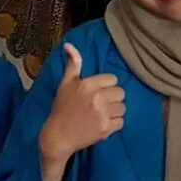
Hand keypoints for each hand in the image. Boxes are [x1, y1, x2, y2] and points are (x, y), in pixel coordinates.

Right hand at [38, 44, 125, 161]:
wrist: (57, 136)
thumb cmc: (61, 108)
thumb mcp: (65, 83)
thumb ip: (73, 64)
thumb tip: (68, 44)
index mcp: (88, 84)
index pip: (113, 79)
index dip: (106, 86)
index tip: (97, 93)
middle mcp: (97, 97)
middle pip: (120, 93)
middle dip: (112, 99)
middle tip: (100, 105)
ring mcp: (102, 113)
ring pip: (122, 108)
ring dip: (114, 112)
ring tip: (101, 115)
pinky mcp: (105, 128)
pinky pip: (121, 122)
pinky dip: (114, 125)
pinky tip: (102, 124)